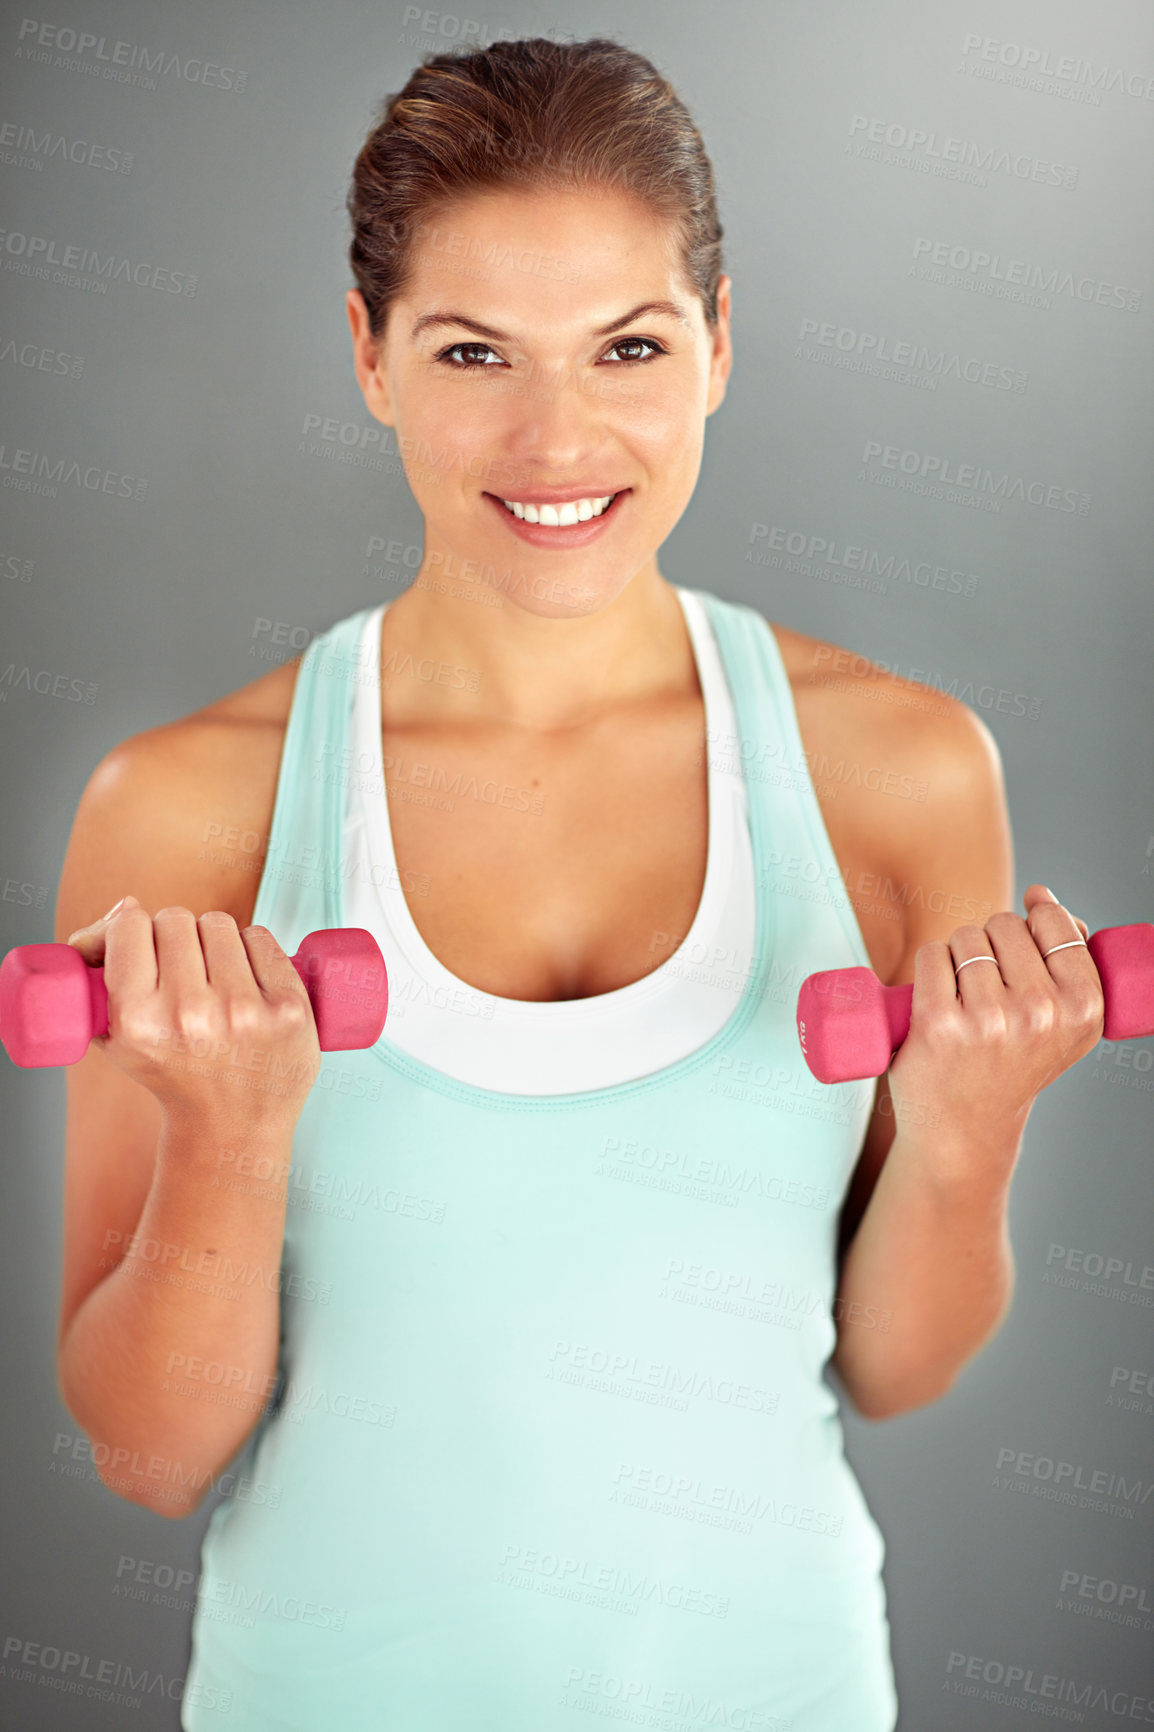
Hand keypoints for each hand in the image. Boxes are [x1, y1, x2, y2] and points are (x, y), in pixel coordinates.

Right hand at [66, 896, 321, 1134]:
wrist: (232, 1129)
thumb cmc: (175, 1077)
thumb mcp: (120, 1042)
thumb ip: (102, 980)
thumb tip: (120, 910)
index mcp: (138, 1020)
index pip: (129, 926)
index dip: (128, 925)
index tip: (134, 940)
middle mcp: (190, 1013)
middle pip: (176, 920)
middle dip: (174, 936)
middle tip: (180, 967)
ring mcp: (244, 1010)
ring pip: (219, 924)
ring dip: (213, 940)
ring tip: (215, 976)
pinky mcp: (289, 1007)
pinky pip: (262, 938)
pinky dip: (252, 949)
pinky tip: (247, 978)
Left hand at [886, 885, 1104, 1174]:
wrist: (965, 1129)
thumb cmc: (1011, 1063)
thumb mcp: (1063, 1021)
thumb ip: (1068, 958)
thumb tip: (1043, 897)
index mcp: (1083, 1009)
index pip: (1054, 922)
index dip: (1034, 924)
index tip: (1024, 956)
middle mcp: (1040, 1014)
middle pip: (1005, 923)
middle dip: (992, 944)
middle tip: (990, 991)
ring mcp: (988, 1019)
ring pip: (966, 937)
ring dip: (958, 957)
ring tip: (965, 1002)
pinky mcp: (937, 1022)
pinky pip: (931, 954)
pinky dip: (929, 966)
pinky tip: (936, 1000)